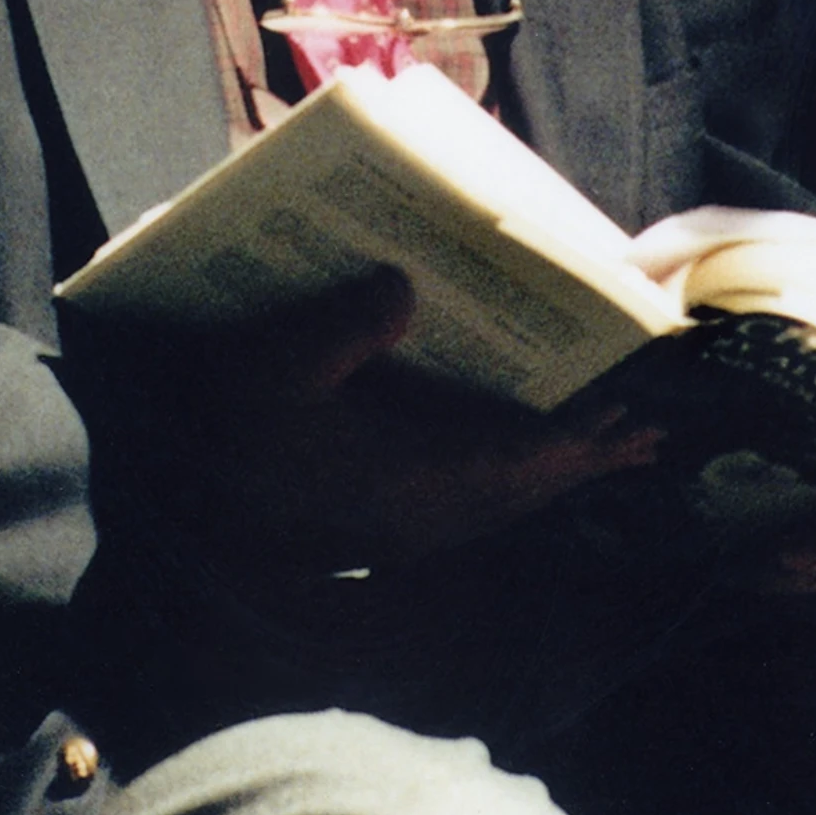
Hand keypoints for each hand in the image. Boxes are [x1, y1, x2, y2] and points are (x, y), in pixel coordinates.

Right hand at [84, 267, 666, 570]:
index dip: (585, 440)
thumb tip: (403, 287)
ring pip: (498, 496)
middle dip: (584, 454)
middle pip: (525, 483)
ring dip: (547, 466)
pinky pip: (466, 498)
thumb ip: (342, 327)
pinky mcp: (380, 520)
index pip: (524, 460)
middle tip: (644, 430)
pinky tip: (503, 448)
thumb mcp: (271, 369)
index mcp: (415, 477)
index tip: (640, 418)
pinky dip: (503, 473)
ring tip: (593, 437)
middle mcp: (423, 510)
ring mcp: (402, 523)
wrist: (171, 527)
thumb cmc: (221, 443)